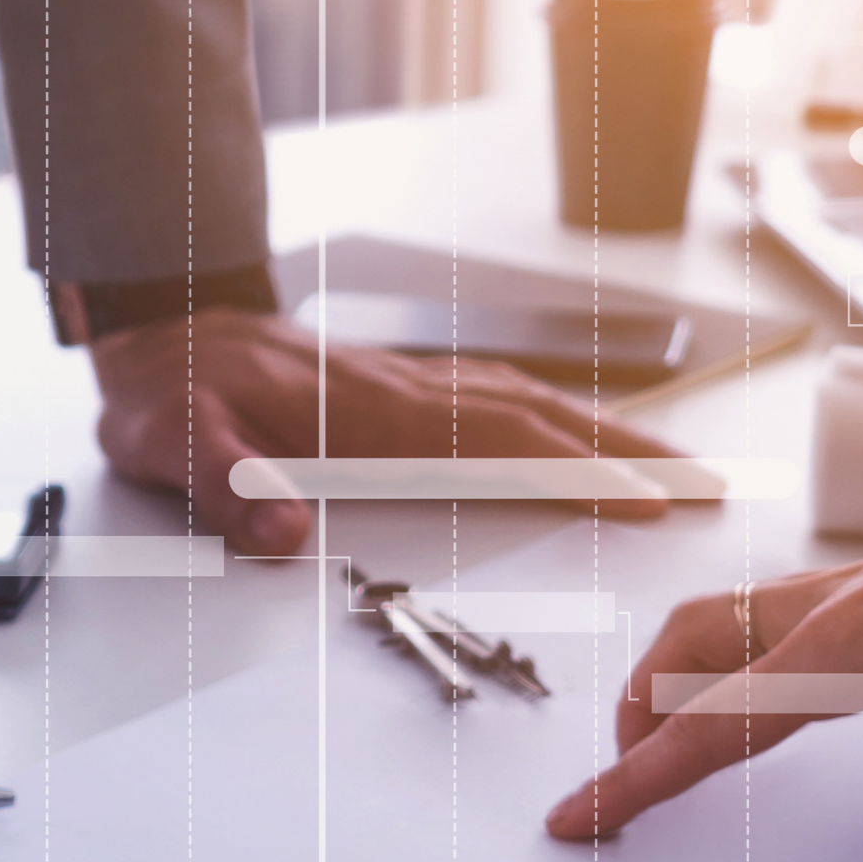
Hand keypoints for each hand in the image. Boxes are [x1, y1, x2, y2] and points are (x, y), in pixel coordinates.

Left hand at [90, 306, 672, 553]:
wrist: (159, 329)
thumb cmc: (169, 391)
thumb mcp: (172, 441)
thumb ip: (224, 485)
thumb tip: (282, 532)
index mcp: (364, 414)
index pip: (492, 443)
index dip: (573, 470)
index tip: (642, 497)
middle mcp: (403, 392)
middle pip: (537, 417)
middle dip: (627, 452)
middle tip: (703, 485)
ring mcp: (407, 385)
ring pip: (527, 401)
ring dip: (604, 429)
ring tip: (671, 463)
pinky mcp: (399, 387)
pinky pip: (497, 396)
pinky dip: (554, 413)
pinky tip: (576, 430)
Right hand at [546, 475, 862, 861]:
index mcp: (847, 648)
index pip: (708, 727)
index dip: (634, 782)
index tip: (576, 816)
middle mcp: (832, 604)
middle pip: (685, 649)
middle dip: (638, 719)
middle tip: (623, 786)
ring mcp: (854, 582)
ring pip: (718, 615)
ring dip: (672, 673)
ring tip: (670, 736)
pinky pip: (763, 605)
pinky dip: (722, 648)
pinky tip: (760, 680)